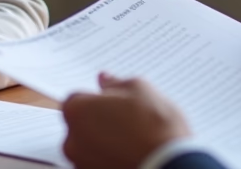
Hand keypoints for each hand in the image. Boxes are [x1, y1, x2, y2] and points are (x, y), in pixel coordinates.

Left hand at [62, 74, 190, 168]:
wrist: (168, 165)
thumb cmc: (155, 128)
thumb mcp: (139, 89)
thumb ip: (116, 83)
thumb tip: (105, 80)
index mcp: (77, 111)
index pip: (77, 98)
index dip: (98, 99)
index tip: (116, 102)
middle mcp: (72, 140)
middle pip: (81, 124)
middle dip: (99, 121)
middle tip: (128, 121)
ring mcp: (81, 163)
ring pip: (89, 146)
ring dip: (104, 142)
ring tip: (133, 140)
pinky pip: (98, 162)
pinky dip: (109, 159)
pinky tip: (131, 154)